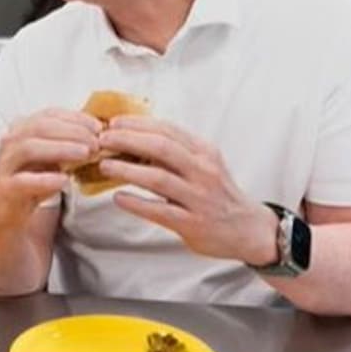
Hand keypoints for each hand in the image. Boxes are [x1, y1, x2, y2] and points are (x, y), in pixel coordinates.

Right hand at [0, 108, 99, 224]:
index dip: (76, 118)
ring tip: (84, 154)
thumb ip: (69, 144)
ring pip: (29, 148)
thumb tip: (99, 136)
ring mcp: (6, 163)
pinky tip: (64, 181)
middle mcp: (11, 141)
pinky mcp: (5, 187)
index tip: (98, 126)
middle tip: (95, 142)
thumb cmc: (31, 180)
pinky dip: (45, 179)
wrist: (5, 210)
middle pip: (40, 127)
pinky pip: (23, 180)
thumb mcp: (51, 158)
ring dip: (60, 149)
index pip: (50, 115)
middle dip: (72, 132)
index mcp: (23, 128)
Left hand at [95, 116, 276, 264]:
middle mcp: (203, 171)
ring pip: (158, 178)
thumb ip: (176, 152)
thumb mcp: (204, 164)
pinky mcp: (192, 223)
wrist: (248, 229)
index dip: (137, 124)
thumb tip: (133, 137)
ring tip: (105, 165)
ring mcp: (198, 198)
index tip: (113, 122)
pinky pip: (159, 211)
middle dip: (127, 140)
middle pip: (161, 148)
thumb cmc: (218, 193)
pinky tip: (118, 198)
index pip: (167, 129)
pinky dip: (136, 203)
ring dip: (127, 170)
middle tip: (102, 140)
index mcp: (204, 152)